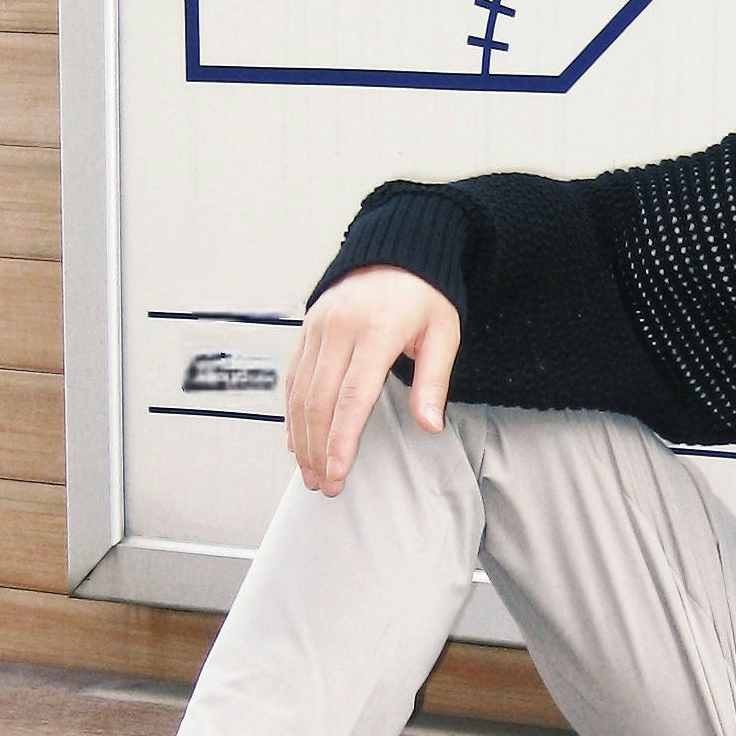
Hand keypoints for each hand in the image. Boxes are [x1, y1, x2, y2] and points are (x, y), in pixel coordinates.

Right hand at [284, 268, 461, 494]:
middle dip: (317, 449)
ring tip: (309, 472)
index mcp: (375, 331)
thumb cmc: (425, 296)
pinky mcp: (306, 328)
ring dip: (301, 437)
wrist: (397, 249)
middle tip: (324, 486)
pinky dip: (291, 412)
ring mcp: (318, 327)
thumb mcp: (443, 334)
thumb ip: (434, 382)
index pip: (352, 398)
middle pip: (319, 401)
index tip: (337, 473)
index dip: (341, 440)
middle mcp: (339, 328)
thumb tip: (430, 426)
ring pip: (299, 392)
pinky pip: (293, 376)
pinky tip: (296, 439)